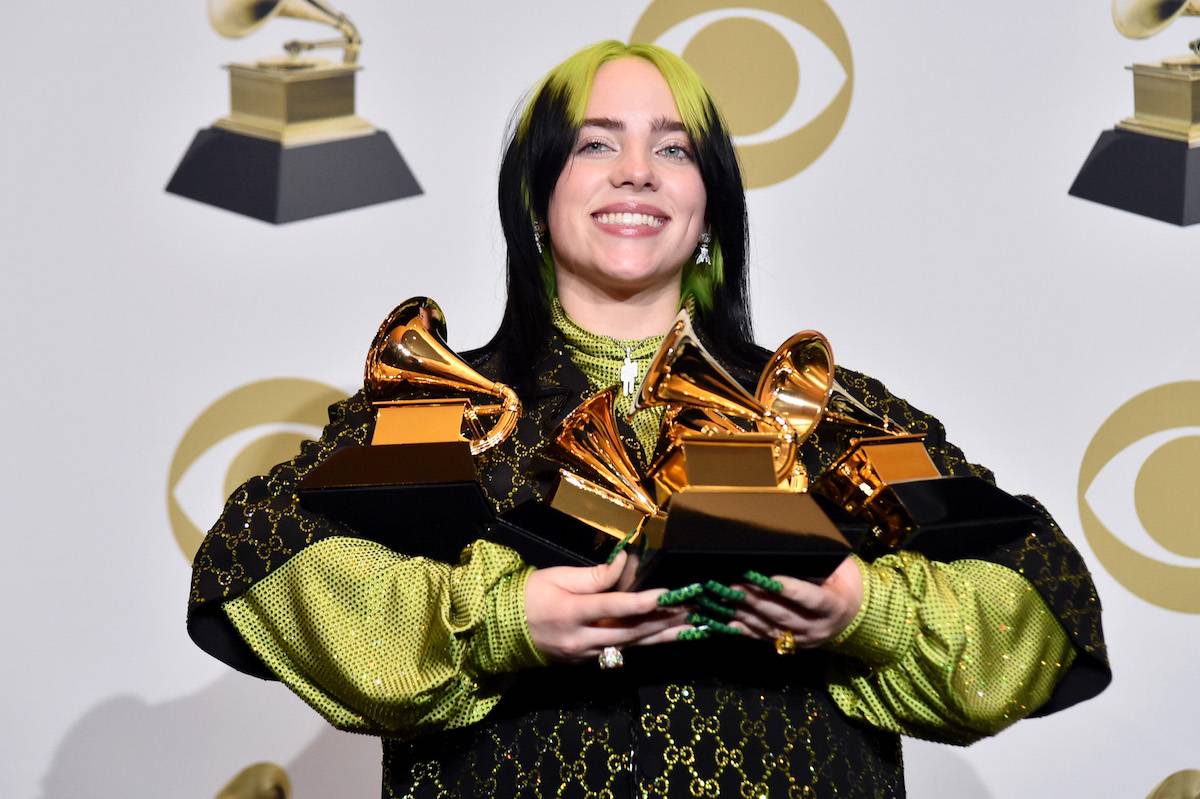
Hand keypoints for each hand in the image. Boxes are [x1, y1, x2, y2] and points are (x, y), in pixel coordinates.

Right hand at [524, 551, 690, 661]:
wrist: (500, 629)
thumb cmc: (529, 595)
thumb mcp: (558, 576)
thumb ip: (595, 575)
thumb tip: (626, 562)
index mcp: (571, 612)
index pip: (615, 607)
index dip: (644, 601)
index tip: (670, 595)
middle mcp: (581, 639)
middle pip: (630, 632)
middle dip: (664, 622)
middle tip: (692, 613)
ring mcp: (583, 655)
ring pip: (629, 646)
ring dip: (660, 637)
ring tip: (689, 630)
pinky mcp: (584, 662)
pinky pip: (618, 651)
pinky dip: (641, 643)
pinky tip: (661, 637)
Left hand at [729, 557, 863, 647]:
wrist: (857, 612)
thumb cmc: (846, 581)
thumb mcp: (841, 569)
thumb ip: (820, 564)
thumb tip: (790, 551)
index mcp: (835, 606)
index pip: (811, 599)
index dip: (790, 590)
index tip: (768, 579)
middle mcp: (819, 628)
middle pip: (785, 615)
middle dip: (757, 600)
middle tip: (735, 586)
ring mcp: (805, 640)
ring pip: (772, 628)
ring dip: (746, 614)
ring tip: (725, 599)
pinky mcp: (792, 645)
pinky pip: (766, 638)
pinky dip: (746, 630)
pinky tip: (728, 623)